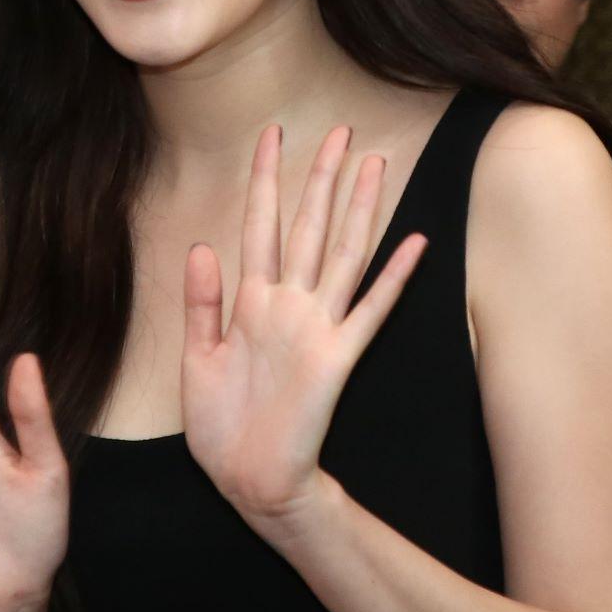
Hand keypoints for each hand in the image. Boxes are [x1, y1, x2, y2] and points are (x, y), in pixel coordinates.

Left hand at [181, 125, 425, 525]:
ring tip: (376, 163)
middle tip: (341, 130)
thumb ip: (202, 303)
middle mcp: (288, 307)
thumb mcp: (197, 359)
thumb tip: (202, 244)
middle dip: (322, 178)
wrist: (249, 482)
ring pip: (343, 255)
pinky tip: (414, 240)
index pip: (259, 226)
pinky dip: (393, 276)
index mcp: (251, 303)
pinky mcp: (337, 359)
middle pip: (308, 228)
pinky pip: (370, 310)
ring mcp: (316, 329)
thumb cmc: (222, 428)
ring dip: (360, 210)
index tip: (269, 134)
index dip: (263, 180)